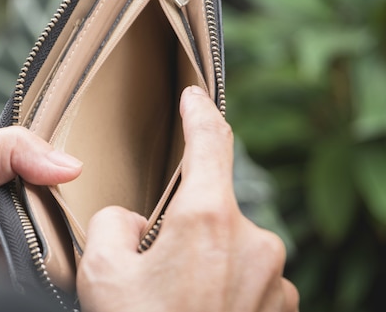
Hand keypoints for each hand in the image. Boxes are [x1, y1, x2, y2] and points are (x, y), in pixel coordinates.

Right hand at [77, 86, 298, 311]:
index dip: (199, 112)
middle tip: (154, 274)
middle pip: (209, 210)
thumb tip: (133, 224)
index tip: (195, 95)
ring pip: (227, 249)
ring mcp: (274, 277)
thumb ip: (113, 224)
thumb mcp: (102, 273)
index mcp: (208, 220)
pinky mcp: (284, 307)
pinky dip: (226, 290)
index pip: (209, 141)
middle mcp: (254, 242)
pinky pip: (249, 279)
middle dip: (181, 229)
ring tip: (176, 302)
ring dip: (204, 264)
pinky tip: (203, 310)